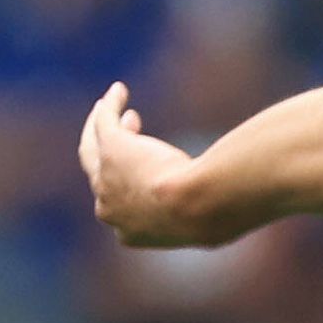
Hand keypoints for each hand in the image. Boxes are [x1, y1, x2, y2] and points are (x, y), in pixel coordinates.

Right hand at [78, 83, 203, 244]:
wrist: (197, 208)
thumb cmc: (209, 219)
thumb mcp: (203, 224)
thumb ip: (202, 218)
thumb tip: (228, 213)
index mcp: (127, 232)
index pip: (122, 205)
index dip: (131, 183)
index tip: (148, 166)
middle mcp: (107, 206)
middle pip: (101, 173)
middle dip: (112, 154)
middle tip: (130, 130)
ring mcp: (105, 177)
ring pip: (93, 146)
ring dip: (100, 126)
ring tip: (107, 108)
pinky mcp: (112, 148)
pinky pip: (104, 121)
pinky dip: (110, 105)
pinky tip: (119, 91)